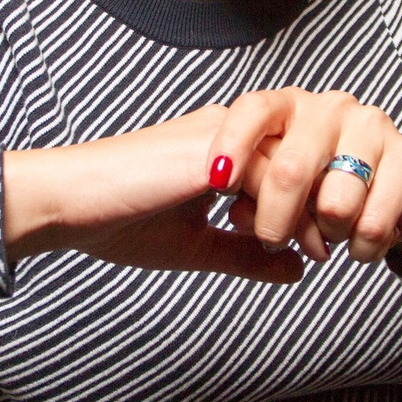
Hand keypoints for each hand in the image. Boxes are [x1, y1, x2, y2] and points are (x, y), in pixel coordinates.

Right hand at [3, 106, 303, 283]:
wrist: (67, 204)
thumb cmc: (119, 220)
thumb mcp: (197, 245)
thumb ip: (246, 253)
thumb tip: (297, 271)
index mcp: (231, 146)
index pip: (302, 159)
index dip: (322, 198)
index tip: (325, 241)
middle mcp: (235, 131)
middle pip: (314, 154)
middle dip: (332, 201)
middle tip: (333, 246)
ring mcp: (226, 137)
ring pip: (303, 165)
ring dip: (317, 212)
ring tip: (317, 250)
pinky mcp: (214, 153)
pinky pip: (275, 179)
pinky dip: (290, 216)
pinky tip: (282, 245)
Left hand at [209, 89, 401, 290]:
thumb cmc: (327, 185)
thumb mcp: (277, 190)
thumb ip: (250, 200)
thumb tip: (238, 218)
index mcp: (291, 106)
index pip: (253, 110)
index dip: (231, 146)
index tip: (216, 185)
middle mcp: (331, 109)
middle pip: (290, 170)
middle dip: (275, 220)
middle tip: (273, 241)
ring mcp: (373, 129)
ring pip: (334, 204)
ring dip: (326, 236)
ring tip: (329, 236)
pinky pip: (372, 222)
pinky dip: (360, 248)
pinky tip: (360, 245)